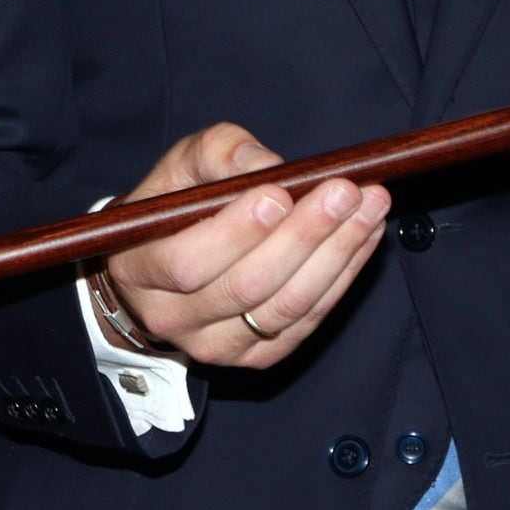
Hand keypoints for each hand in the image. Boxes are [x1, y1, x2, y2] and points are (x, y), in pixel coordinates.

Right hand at [96, 123, 391, 369]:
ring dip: (337, 254)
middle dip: (304, 236)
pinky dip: (343, 276)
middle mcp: (172, 319)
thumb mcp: (182, 165)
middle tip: (345, 191)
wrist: (167, 263)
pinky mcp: (257, 356)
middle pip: (247, 287)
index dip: (237, 232)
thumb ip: (218, 153)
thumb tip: (268, 165)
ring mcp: (216, 346)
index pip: (187, 264)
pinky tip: (364, 236)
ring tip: (370, 207)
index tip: (280, 193)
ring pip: (286, 307)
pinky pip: (307, 320)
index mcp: (139, 270)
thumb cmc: (175, 205)